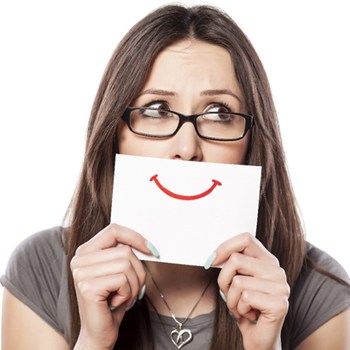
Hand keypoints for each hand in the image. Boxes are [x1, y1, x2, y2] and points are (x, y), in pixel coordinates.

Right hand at [70, 223, 157, 348]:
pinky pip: (122, 280)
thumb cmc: (112, 301)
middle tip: (133, 288)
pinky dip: (128, 293)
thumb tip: (148, 244)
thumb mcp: (118, 272)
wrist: (99, 334)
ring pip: (126, 264)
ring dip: (134, 284)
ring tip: (125, 296)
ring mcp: (81, 273)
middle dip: (138, 271)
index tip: (151, 250)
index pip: (114, 229)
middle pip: (125, 250)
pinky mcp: (88, 287)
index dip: (135, 237)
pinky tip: (117, 302)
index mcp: (86, 251)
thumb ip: (125, 254)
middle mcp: (80, 259)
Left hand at [209, 232, 289, 349]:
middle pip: (236, 259)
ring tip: (239, 307)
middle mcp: (277, 270)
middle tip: (229, 294)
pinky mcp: (279, 303)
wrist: (259, 339)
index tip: (211, 261)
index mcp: (268, 260)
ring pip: (237, 281)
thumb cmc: (245, 308)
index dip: (225, 247)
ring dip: (230, 299)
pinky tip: (248, 314)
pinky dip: (239, 309)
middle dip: (223, 279)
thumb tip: (213, 257)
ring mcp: (280, 286)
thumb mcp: (237, 280)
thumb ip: (233, 264)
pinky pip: (245, 298)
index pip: (246, 239)